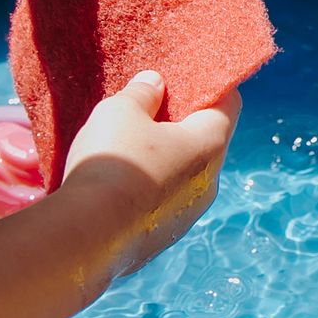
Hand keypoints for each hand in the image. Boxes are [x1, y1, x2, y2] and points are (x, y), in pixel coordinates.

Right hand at [59, 71, 240, 280]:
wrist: (88, 236)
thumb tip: (154, 83)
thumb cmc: (114, 161)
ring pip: (183, 177)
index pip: (229, 104)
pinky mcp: (164, 238)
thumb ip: (141, 93)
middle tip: (149, 111)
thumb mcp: (120, 111)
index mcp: (210, 144)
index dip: (212, 87)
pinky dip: (147, 191)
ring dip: (163, 161)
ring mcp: (189, 215)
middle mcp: (210, 182)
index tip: (189, 79)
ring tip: (127, 149)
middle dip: (181, 125)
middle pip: (205, 142)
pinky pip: (161, 204)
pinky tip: (116, 185)